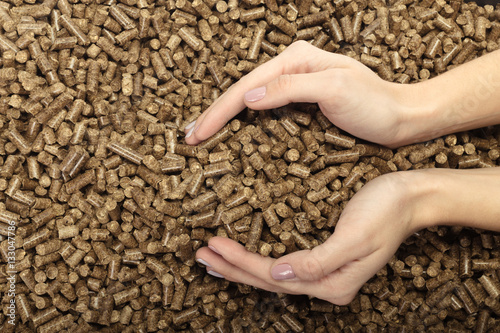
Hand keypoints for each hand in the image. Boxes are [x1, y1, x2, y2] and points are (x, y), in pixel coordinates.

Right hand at [185, 40, 414, 147]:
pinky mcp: (301, 100)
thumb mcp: (334, 89)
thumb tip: (247, 97)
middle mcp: (291, 67)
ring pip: (249, 100)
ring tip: (201, 134)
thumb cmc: (374, 104)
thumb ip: (289, 89)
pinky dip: (244, 121)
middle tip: (188, 138)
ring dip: (224, 117)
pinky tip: (232, 131)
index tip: (197, 135)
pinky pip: (264, 109)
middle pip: (242, 91)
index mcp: (295, 59)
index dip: (218, 112)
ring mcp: (295, 83)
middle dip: (214, 114)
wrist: (402, 117)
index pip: (246, 87)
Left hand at [196, 172, 424, 304]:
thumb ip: (316, 263)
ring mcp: (326, 273)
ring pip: (273, 274)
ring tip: (213, 257)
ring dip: (241, 265)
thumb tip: (277, 276)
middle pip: (268, 280)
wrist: (411, 197)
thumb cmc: (385, 211)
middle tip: (201, 254)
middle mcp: (326, 284)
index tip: (212, 245)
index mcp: (332, 284)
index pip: (273, 277)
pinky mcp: (325, 258)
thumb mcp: (354, 238)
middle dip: (233, 268)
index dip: (240, 263)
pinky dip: (259, 258)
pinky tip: (246, 253)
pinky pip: (283, 263)